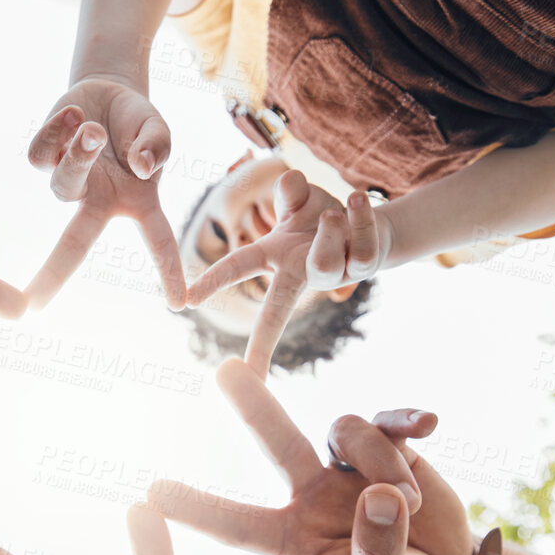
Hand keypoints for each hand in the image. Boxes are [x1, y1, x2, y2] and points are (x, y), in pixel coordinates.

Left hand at [25, 79, 185, 310]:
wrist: (108, 90)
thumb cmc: (137, 122)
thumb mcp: (159, 131)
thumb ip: (158, 148)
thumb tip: (140, 166)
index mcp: (134, 203)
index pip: (158, 241)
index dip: (170, 271)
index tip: (179, 303)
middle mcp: (98, 200)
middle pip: (74, 242)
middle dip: (53, 272)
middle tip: (34, 304)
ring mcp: (70, 180)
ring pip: (61, 184)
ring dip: (79, 155)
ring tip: (94, 131)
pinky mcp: (45, 156)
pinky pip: (41, 153)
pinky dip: (57, 130)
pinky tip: (75, 114)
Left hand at [145, 359, 473, 554]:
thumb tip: (381, 498)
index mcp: (292, 541)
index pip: (238, 526)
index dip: (198, 510)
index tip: (151, 492)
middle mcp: (310, 496)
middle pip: (277, 444)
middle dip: (254, 405)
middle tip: (225, 369)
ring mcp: (347, 468)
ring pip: (346, 432)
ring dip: (383, 465)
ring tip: (410, 506)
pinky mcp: (390, 448)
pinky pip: (388, 421)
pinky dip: (405, 420)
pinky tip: (427, 424)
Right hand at [182, 171, 381, 374]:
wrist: (368, 222)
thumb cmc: (322, 216)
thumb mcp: (300, 200)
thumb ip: (290, 191)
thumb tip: (289, 181)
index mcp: (277, 258)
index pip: (238, 267)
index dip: (212, 281)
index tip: (186, 301)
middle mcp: (301, 273)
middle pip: (277, 309)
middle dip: (262, 344)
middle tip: (250, 372)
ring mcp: (334, 274)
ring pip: (323, 266)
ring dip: (328, 232)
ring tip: (333, 211)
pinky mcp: (364, 265)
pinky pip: (362, 246)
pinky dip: (361, 216)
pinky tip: (357, 198)